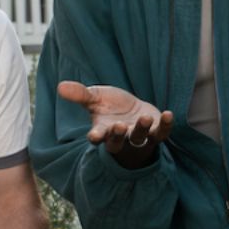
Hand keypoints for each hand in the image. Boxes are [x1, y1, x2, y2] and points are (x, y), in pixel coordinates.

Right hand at [57, 81, 173, 166]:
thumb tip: (60, 86)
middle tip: (118, 126)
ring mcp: (138, 137)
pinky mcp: (155, 133)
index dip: (97, 136)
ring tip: (145, 118)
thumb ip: (80, 95)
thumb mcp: (94, 98)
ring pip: (139, 138)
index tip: (94, 135)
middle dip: (118, 135)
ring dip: (141, 129)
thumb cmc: (110, 107)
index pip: (98, 136)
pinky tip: (168, 114)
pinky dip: (166, 125)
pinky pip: (162, 133)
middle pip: (118, 142)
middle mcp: (120, 137)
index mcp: (103, 130)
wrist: (132, 112)